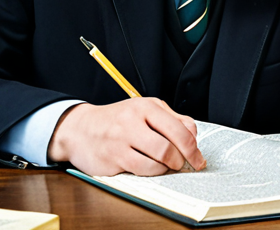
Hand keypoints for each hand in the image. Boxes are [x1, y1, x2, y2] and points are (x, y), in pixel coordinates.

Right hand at [47, 98, 206, 175]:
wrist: (81, 129)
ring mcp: (120, 140)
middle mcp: (132, 121)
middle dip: (181, 161)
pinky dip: (152, 172)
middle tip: (182, 164)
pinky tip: (150, 167)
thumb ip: (172, 119)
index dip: (193, 148)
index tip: (198, 159)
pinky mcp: (111, 158)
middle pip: (169, 148)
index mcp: (145, 106)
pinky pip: (141, 171)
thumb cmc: (118, 120)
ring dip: (167, 168)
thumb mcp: (146, 110)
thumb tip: (193, 135)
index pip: (179, 129)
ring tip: (165, 164)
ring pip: (156, 162)